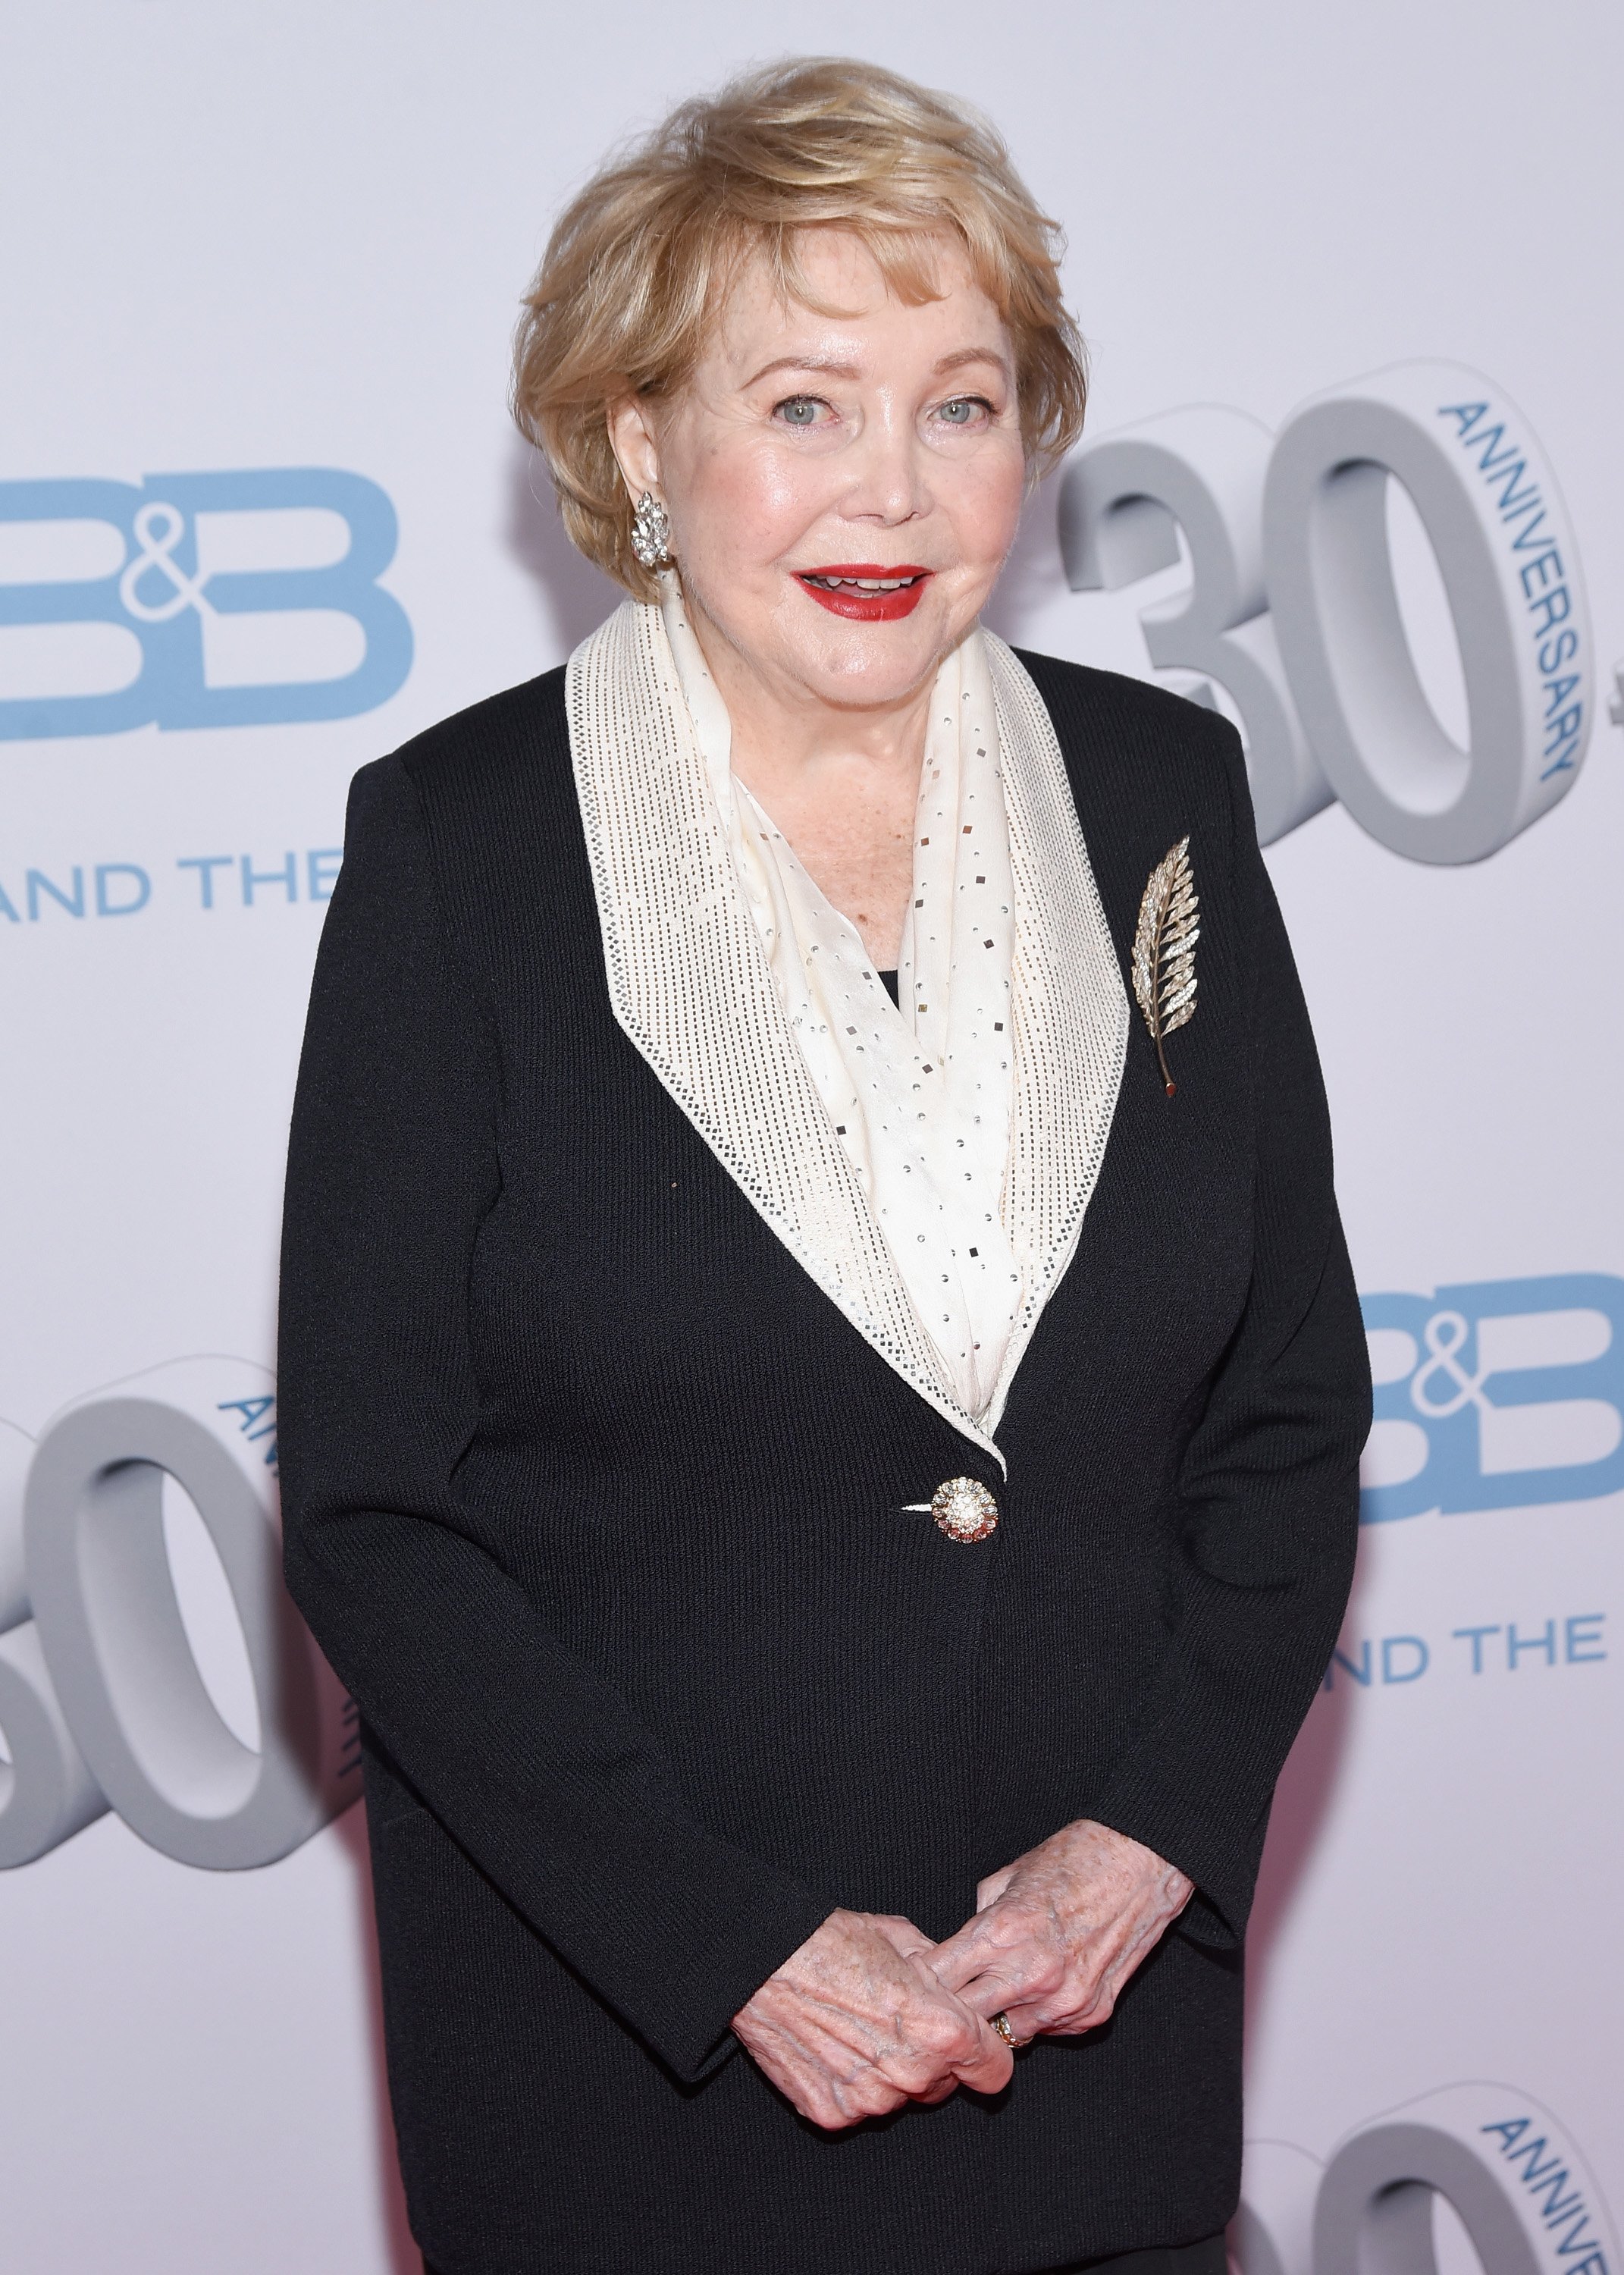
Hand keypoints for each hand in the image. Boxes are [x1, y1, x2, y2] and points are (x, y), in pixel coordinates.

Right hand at [732, 1908, 1013, 2129]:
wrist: (764, 1963)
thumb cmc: (833, 1942)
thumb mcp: (903, 1939)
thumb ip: (942, 1973)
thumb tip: (955, 1988)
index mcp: (942, 2031)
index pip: (994, 2071)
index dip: (985, 2054)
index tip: (970, 2044)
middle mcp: (913, 2074)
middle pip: (946, 2086)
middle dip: (934, 2060)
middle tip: (899, 2024)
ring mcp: (871, 2101)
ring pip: (901, 2098)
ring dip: (892, 2073)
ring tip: (858, 2030)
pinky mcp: (833, 2114)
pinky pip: (859, 2106)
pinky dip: (851, 2083)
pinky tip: (832, 2047)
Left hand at [930, 1819, 1192, 2042]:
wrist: (1141, 1861)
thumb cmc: (1073, 1859)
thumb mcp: (1008, 1877)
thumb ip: (980, 1919)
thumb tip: (960, 1948)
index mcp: (1002, 1934)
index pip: (939, 1980)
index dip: (919, 1983)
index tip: (910, 1983)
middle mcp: (1031, 1975)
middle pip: (966, 2019)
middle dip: (951, 2012)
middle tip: (943, 2003)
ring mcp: (1064, 2001)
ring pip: (1006, 2035)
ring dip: (996, 2018)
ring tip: (998, 1991)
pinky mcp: (1091, 2014)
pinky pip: (1048, 2029)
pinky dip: (1037, 2014)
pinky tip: (1042, 1986)